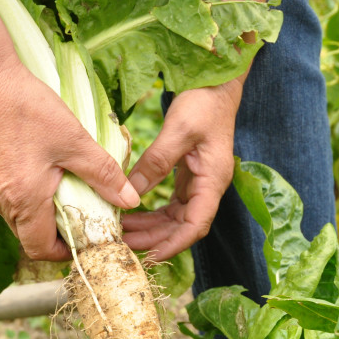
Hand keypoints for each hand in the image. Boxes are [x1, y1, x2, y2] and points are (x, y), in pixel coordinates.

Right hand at [0, 64, 139, 260]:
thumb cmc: (28, 108)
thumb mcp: (75, 141)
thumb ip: (104, 175)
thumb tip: (130, 201)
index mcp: (24, 201)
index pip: (41, 250)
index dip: (66, 252)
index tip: (87, 238)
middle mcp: (0, 201)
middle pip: (29, 236)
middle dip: (57, 234)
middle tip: (83, 216)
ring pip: (18, 218)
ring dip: (42, 214)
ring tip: (67, 192)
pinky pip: (7, 198)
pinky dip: (27, 197)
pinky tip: (44, 173)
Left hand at [122, 80, 242, 260]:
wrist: (216, 82)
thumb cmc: (204, 102)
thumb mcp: (177, 131)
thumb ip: (156, 163)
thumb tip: (130, 192)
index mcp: (213, 180)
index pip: (196, 225)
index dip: (173, 244)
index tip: (150, 256)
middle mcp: (208, 186)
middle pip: (183, 226)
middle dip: (155, 239)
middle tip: (122, 244)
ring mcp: (199, 181)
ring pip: (175, 217)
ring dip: (150, 227)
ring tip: (121, 231)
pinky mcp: (189, 174)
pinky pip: (171, 202)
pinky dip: (152, 211)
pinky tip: (131, 213)